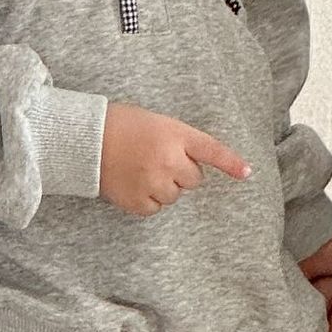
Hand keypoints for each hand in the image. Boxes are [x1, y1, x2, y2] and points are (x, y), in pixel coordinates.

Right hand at [99, 103, 250, 216]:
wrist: (84, 139)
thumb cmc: (120, 125)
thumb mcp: (155, 122)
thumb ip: (177, 141)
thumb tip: (192, 165)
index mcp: (174, 135)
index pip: (211, 150)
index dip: (231, 163)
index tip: (247, 173)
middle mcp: (169, 160)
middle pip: (193, 180)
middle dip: (180, 172)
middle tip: (155, 158)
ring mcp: (154, 182)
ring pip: (174, 196)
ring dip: (163, 187)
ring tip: (139, 169)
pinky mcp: (138, 201)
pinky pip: (155, 208)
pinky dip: (146, 200)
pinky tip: (131, 183)